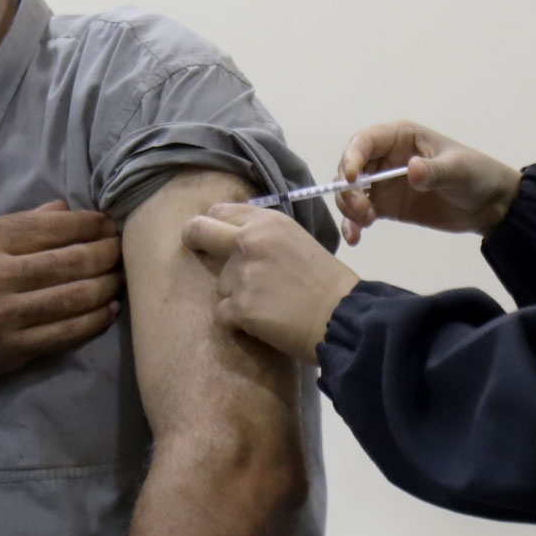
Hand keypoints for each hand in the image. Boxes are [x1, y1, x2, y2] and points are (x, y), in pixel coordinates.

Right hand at [0, 201, 122, 394]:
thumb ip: (17, 223)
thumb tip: (66, 207)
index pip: (52, 225)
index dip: (90, 224)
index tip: (110, 224)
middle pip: (71, 260)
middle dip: (107, 253)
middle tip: (123, 250)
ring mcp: (4, 315)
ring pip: (75, 296)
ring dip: (108, 286)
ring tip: (121, 277)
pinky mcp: (13, 349)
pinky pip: (67, 332)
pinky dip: (95, 320)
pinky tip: (109, 310)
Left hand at [182, 204, 359, 365]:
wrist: (342, 316)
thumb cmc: (327, 281)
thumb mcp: (296, 242)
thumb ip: (265, 238)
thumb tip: (234, 239)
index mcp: (267, 222)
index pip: (220, 212)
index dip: (213, 224)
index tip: (210, 235)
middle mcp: (250, 241)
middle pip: (198, 231)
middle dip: (193, 239)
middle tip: (194, 249)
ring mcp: (243, 274)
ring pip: (220, 284)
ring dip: (236, 296)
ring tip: (268, 305)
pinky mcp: (240, 307)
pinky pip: (222, 314)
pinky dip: (238, 322)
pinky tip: (263, 323)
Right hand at [335, 120, 521, 245]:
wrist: (489, 206)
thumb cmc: (476, 175)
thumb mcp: (458, 170)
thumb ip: (434, 171)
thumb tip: (412, 170)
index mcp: (400, 137)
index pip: (365, 141)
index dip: (352, 157)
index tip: (351, 178)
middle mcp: (385, 158)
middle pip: (351, 168)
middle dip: (349, 189)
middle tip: (363, 210)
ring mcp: (384, 183)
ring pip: (351, 192)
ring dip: (349, 207)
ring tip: (365, 224)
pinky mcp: (386, 207)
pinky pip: (361, 214)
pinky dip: (353, 224)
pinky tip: (355, 238)